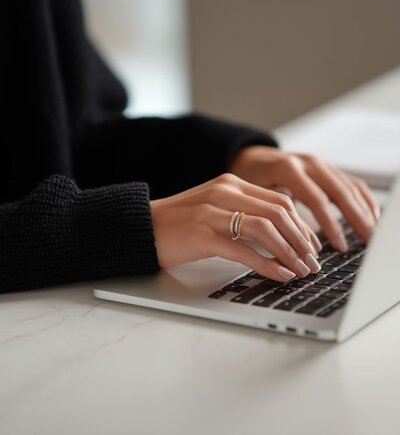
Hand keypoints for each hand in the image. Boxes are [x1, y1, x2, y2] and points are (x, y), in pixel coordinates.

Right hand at [151, 173, 322, 280]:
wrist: (143, 226)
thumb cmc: (180, 223)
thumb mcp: (216, 208)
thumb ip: (244, 213)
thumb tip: (279, 234)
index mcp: (232, 183)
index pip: (280, 201)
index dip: (302, 225)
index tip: (312, 246)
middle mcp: (226, 192)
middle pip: (279, 213)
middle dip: (302, 240)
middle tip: (313, 262)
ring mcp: (214, 211)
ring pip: (266, 229)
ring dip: (290, 252)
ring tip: (301, 271)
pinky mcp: (203, 234)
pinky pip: (245, 250)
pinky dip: (268, 264)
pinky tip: (280, 275)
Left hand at [229, 146, 379, 250]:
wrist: (250, 158)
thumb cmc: (249, 180)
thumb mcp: (254, 195)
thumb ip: (275, 212)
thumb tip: (293, 245)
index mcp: (289, 168)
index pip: (317, 199)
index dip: (330, 225)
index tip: (339, 246)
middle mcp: (308, 162)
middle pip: (339, 191)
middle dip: (356, 218)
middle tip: (368, 242)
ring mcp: (320, 163)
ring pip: (349, 186)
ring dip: (364, 210)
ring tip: (372, 234)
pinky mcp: (327, 167)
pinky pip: (351, 182)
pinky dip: (364, 199)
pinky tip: (371, 215)